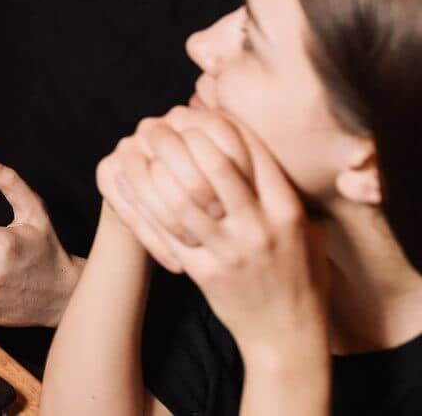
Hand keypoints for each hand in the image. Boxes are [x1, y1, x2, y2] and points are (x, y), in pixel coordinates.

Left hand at [100, 108, 329, 363]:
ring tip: (140, 145)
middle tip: (160, 122)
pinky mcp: (205, 273)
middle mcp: (260, 229)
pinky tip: (134, 182)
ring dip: (156, 166)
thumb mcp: (308, 227)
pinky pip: (168, 230)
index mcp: (287, 211)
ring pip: (183, 197)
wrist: (288, 332)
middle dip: (182, 140)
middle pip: (214, 168)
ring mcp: (231, 252)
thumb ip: (284, 188)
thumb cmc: (299, 272)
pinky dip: (147, 202)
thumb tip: (252, 140)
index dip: (218, 125)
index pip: (252, 153)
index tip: (194, 110)